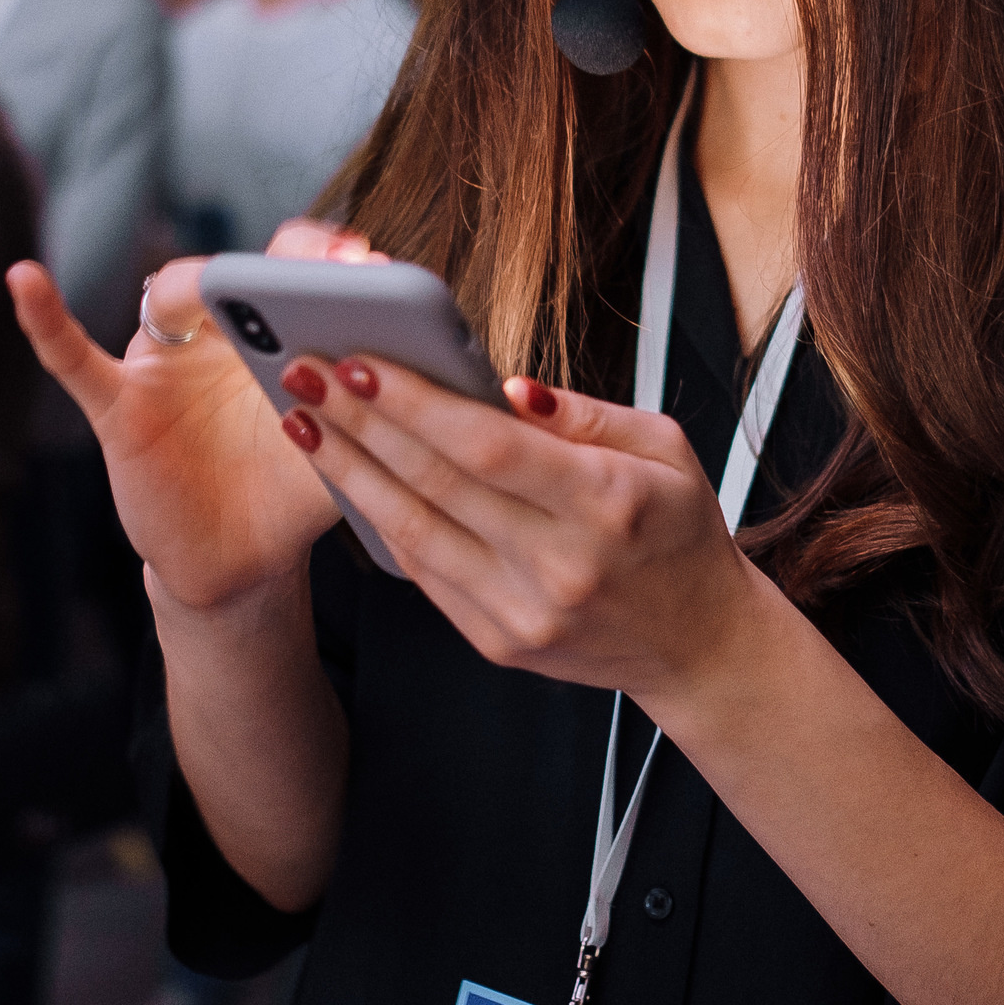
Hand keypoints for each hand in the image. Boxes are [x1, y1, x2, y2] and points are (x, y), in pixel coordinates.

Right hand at [7, 219, 364, 609]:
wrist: (240, 563)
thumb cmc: (293, 493)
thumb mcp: (345, 450)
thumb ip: (366, 411)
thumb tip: (404, 369)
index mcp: (278, 328)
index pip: (296, 268)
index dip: (327, 259)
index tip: (367, 263)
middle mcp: (219, 332)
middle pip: (238, 271)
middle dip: (280, 264)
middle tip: (330, 264)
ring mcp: (164, 365)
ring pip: (168, 304)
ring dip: (194, 290)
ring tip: (215, 285)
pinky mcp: (120, 406)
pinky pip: (73, 359)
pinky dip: (45, 320)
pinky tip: (24, 280)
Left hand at [282, 356, 757, 698]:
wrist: (698, 645)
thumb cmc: (679, 531)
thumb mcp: (664, 448)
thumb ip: (582, 413)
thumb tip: (504, 386)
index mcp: (605, 503)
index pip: (489, 447)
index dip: (416, 402)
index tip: (361, 360)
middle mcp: (558, 566)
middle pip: (435, 484)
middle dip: (360, 422)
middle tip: (305, 371)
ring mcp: (522, 613)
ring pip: (412, 531)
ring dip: (349, 471)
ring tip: (304, 420)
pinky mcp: (496, 643)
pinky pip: (422, 572)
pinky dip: (378, 520)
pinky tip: (348, 476)